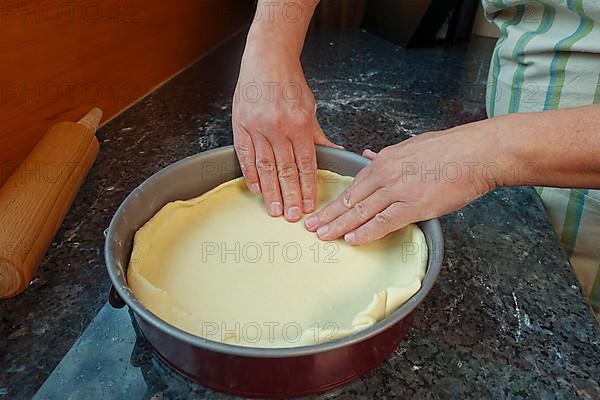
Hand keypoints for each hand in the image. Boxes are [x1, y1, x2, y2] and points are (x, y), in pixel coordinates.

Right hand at [232, 41, 340, 221]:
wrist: (266, 60)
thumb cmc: (290, 83)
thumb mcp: (310, 108)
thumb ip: (318, 136)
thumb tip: (334, 154)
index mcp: (298, 124)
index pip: (305, 163)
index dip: (308, 186)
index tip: (309, 205)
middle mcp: (277, 127)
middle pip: (285, 169)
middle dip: (290, 195)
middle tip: (293, 216)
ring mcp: (257, 127)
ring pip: (265, 166)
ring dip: (271, 191)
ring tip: (275, 209)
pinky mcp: (240, 126)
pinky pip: (246, 156)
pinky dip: (251, 174)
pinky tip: (257, 189)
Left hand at [304, 120, 508, 244]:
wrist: (476, 153)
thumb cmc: (449, 149)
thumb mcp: (411, 145)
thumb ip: (386, 155)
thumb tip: (367, 155)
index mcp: (385, 161)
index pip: (353, 185)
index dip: (335, 201)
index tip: (321, 211)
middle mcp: (386, 175)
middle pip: (351, 199)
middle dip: (329, 215)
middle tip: (311, 227)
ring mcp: (399, 190)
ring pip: (362, 211)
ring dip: (340, 225)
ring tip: (323, 236)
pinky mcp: (415, 205)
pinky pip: (384, 221)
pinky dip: (367, 231)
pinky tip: (352, 239)